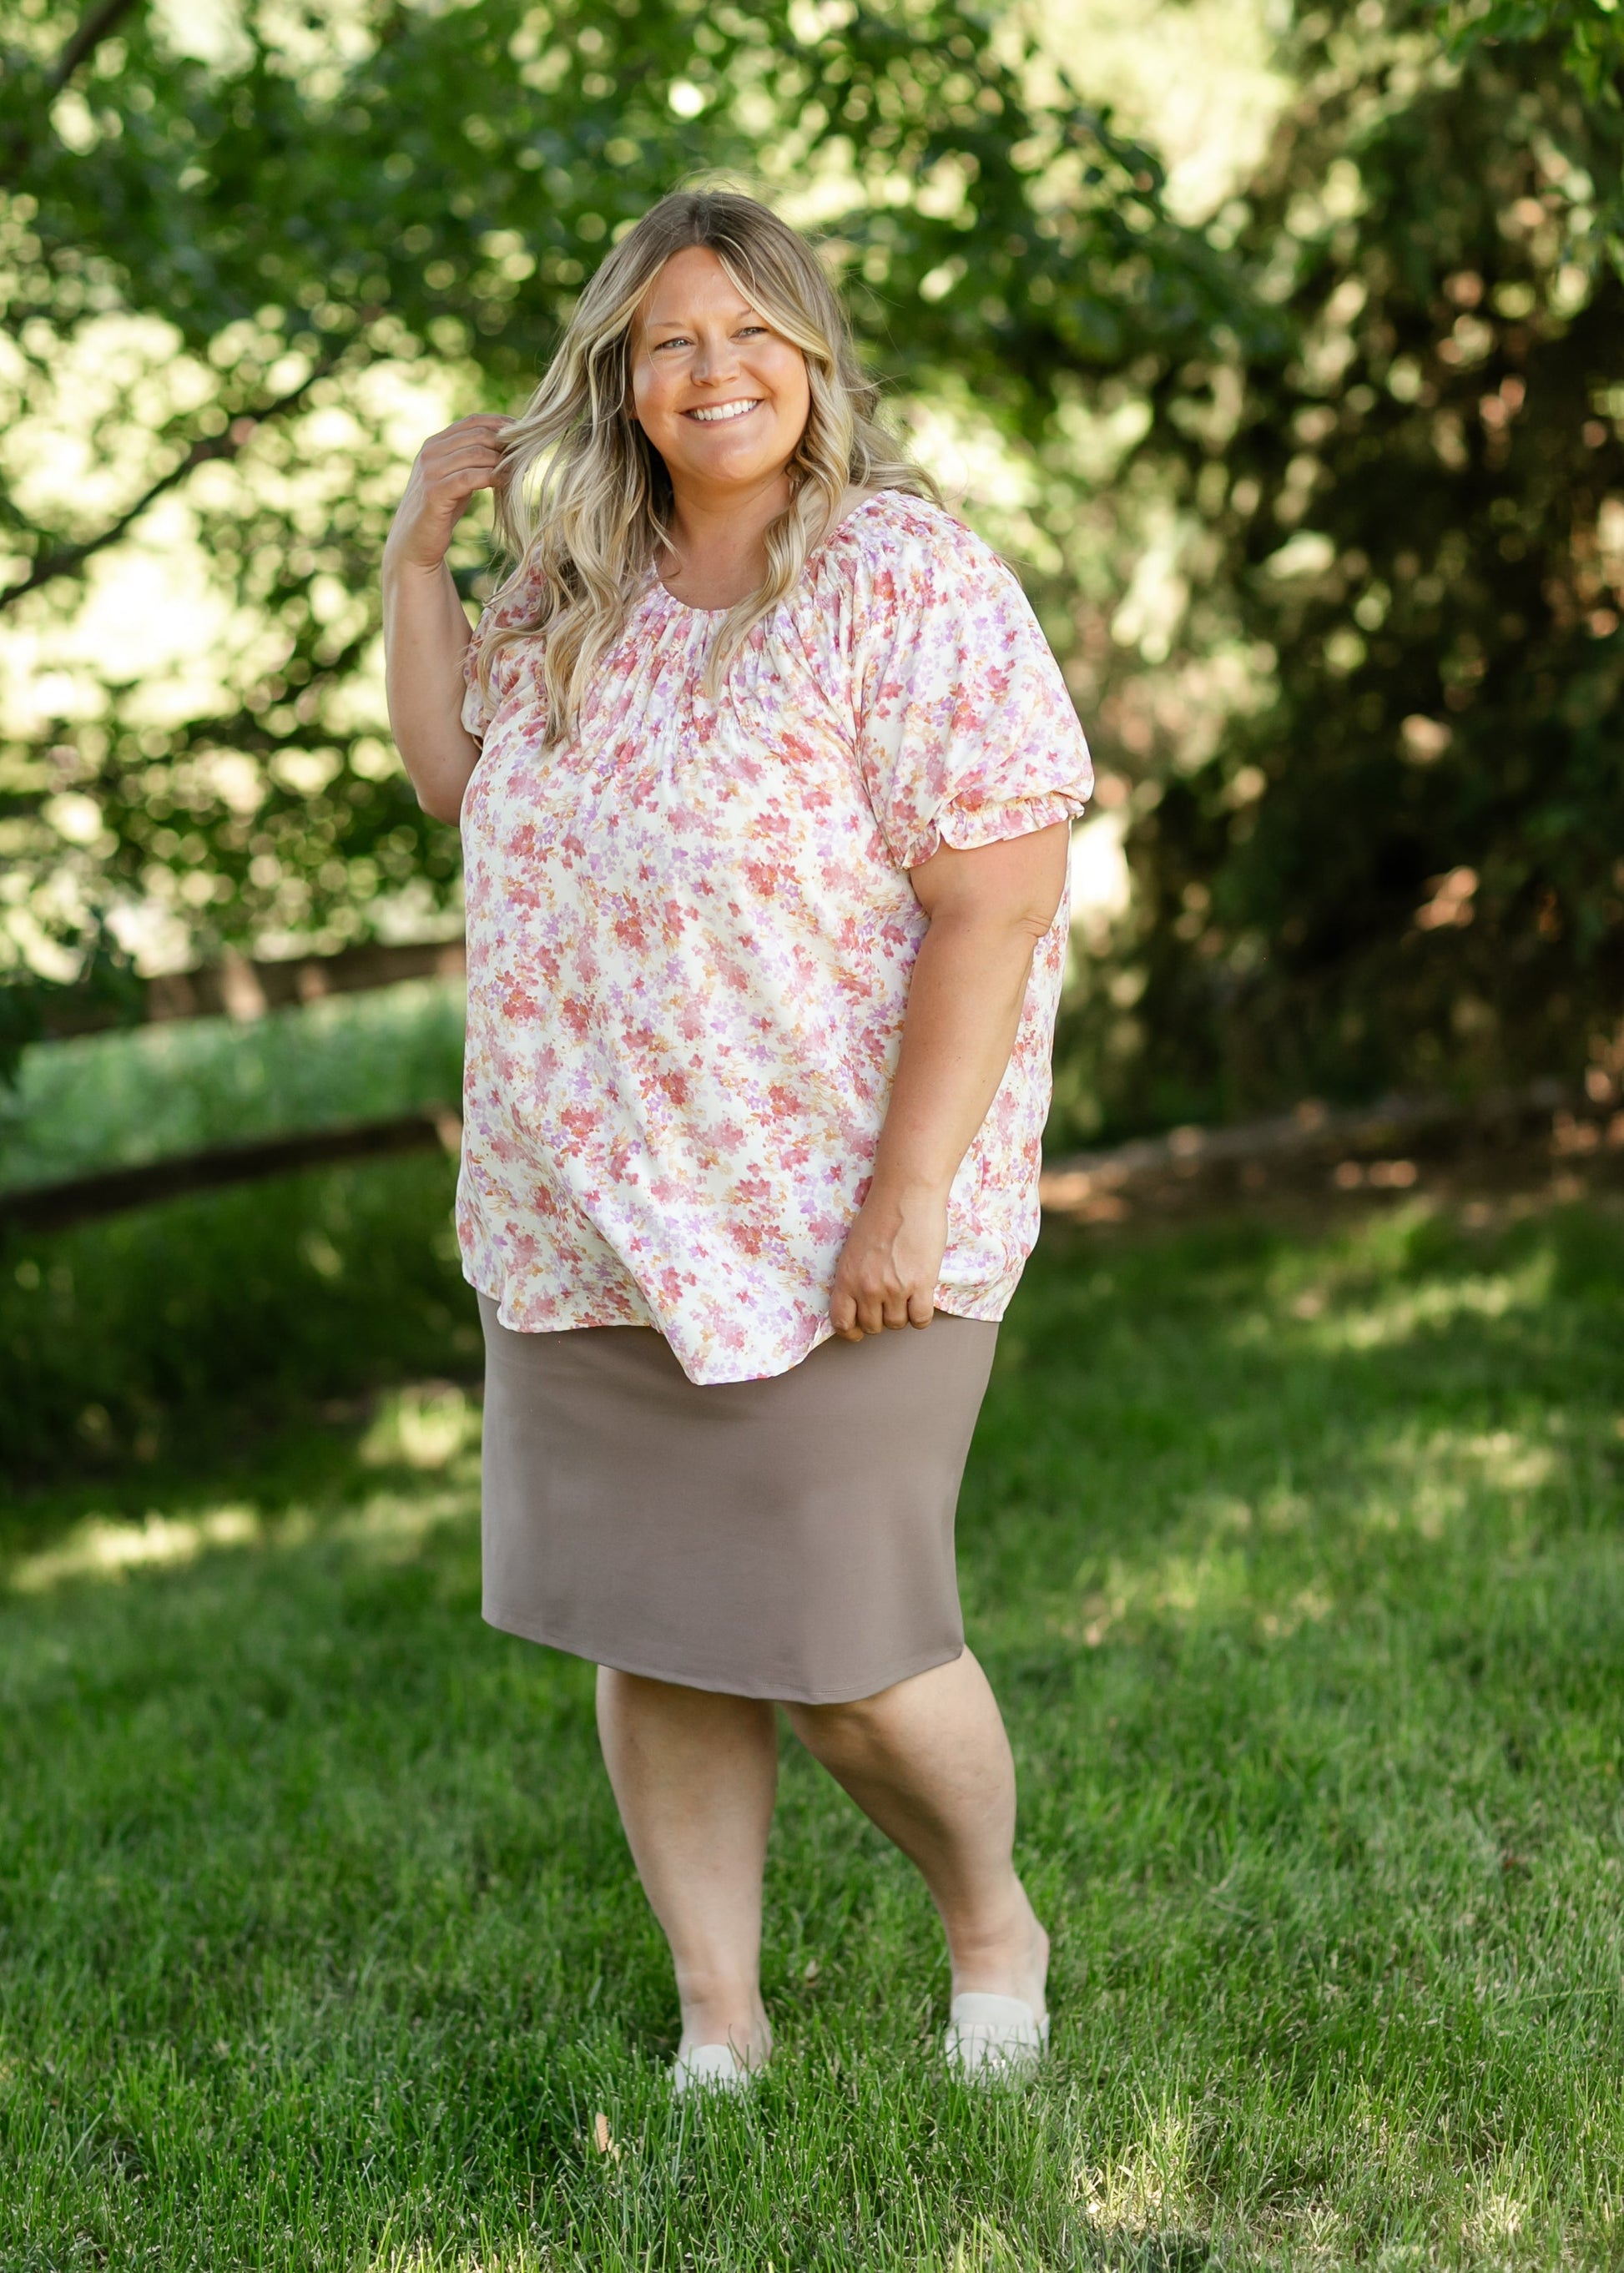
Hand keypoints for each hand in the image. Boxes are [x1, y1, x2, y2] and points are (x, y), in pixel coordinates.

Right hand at [384, 414, 511, 574]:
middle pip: (477, 435)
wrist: (415, 542)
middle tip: (526, 455)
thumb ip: (474, 461)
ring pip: (476, 454)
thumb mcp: (458, 478)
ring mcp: (430, 472)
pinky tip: (506, 483)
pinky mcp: (434, 493)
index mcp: (435, 443)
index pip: (473, 421)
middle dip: (506, 444)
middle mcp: (430, 452)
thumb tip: (512, 448)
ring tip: (520, 470)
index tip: (524, 434)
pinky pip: (469, 478)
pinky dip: (492, 477)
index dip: (501, 423)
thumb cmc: (443, 510)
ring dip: (502, 461)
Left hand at [828, 1185, 946, 1340]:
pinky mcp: (921, 1285)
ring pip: (897, 1324)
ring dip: (903, 1314)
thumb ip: (854, 1276)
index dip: (851, 1330)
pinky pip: (920, 1320)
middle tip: (889, 1301)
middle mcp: (867, 1288)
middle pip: (873, 1326)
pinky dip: (921, 1315)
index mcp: (846, 1278)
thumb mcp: (853, 1248)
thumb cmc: (880, 1213)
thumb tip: (861, 1299)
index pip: (841, 1322)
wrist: (906, 1195)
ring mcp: (894, 1288)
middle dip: (881, 1318)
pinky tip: (921, 1299)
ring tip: (907, 1294)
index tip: (859, 1328)